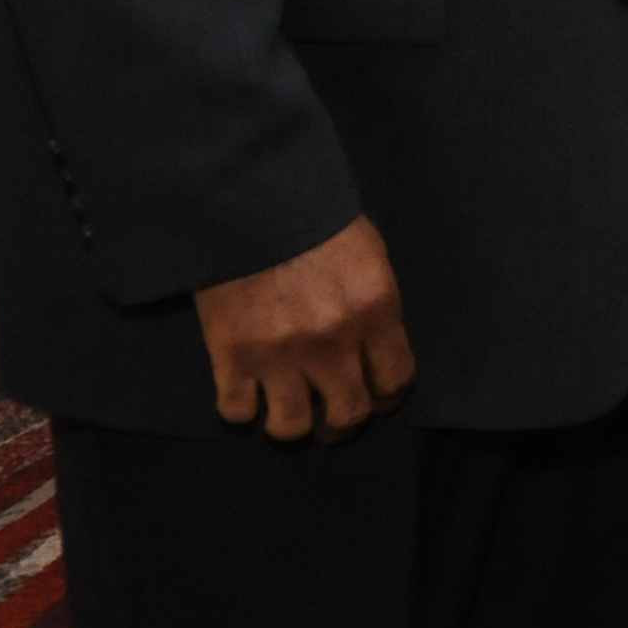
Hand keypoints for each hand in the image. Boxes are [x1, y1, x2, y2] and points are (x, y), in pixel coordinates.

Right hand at [193, 214, 414, 442]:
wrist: (250, 200)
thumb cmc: (316, 219)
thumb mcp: (368, 255)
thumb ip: (375, 306)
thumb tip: (376, 347)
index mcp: (375, 310)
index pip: (395, 382)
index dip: (387, 398)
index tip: (377, 399)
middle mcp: (333, 342)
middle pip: (348, 415)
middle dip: (343, 425)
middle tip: (332, 420)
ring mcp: (280, 354)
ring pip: (292, 428)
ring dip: (293, 426)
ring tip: (289, 414)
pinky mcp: (232, 357)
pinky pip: (237, 412)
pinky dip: (241, 410)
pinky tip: (245, 395)